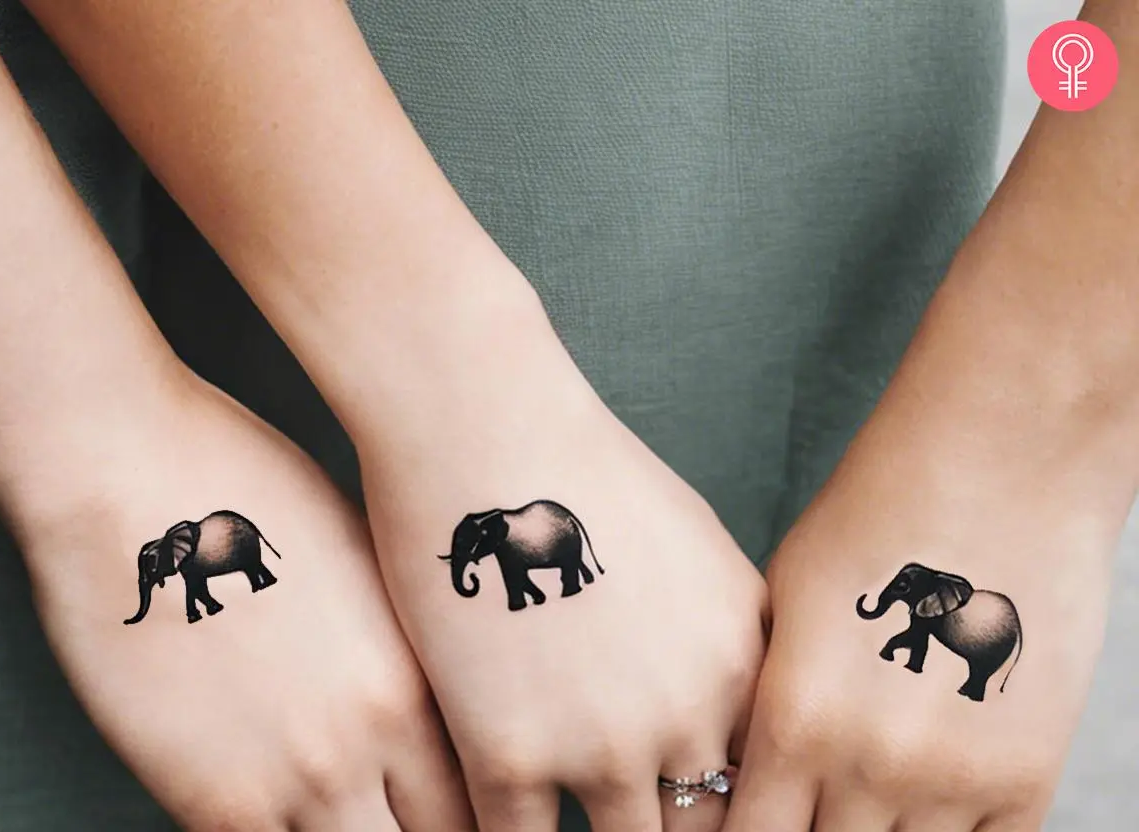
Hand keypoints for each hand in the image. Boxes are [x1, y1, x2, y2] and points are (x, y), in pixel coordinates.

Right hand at [17, 381, 473, 831]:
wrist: (130, 478)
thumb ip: (398, 650)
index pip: (477, 799)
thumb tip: (411, 693)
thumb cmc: (251, 491)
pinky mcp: (205, 797)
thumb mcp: (365, 564)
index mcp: (412, 682)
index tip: (461, 812)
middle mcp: (364, 742)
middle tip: (401, 818)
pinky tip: (276, 820)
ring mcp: (285, 779)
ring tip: (342, 816)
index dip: (472, 816)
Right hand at [356, 369, 768, 831]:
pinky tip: (506, 822)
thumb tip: (727, 697)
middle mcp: (690, 714)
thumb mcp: (699, 549)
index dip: (739, 808)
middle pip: (707, 828)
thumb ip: (727, 639)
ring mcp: (600, 742)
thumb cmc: (588, 471)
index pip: (765, 782)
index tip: (704, 810)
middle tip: (650, 820)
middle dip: (679, 831)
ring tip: (581, 816)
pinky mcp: (508, 752)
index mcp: (742, 664)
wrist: (491, 431)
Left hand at [722, 468, 1114, 831]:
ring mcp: (953, 779)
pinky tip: (925, 813)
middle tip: (806, 808)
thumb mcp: (781, 604)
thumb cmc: (871, 521)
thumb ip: (762, 698)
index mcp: (793, 719)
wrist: (997, 472)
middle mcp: (868, 765)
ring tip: (863, 800)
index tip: (735, 823)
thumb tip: (737, 766)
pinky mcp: (1026, 776)